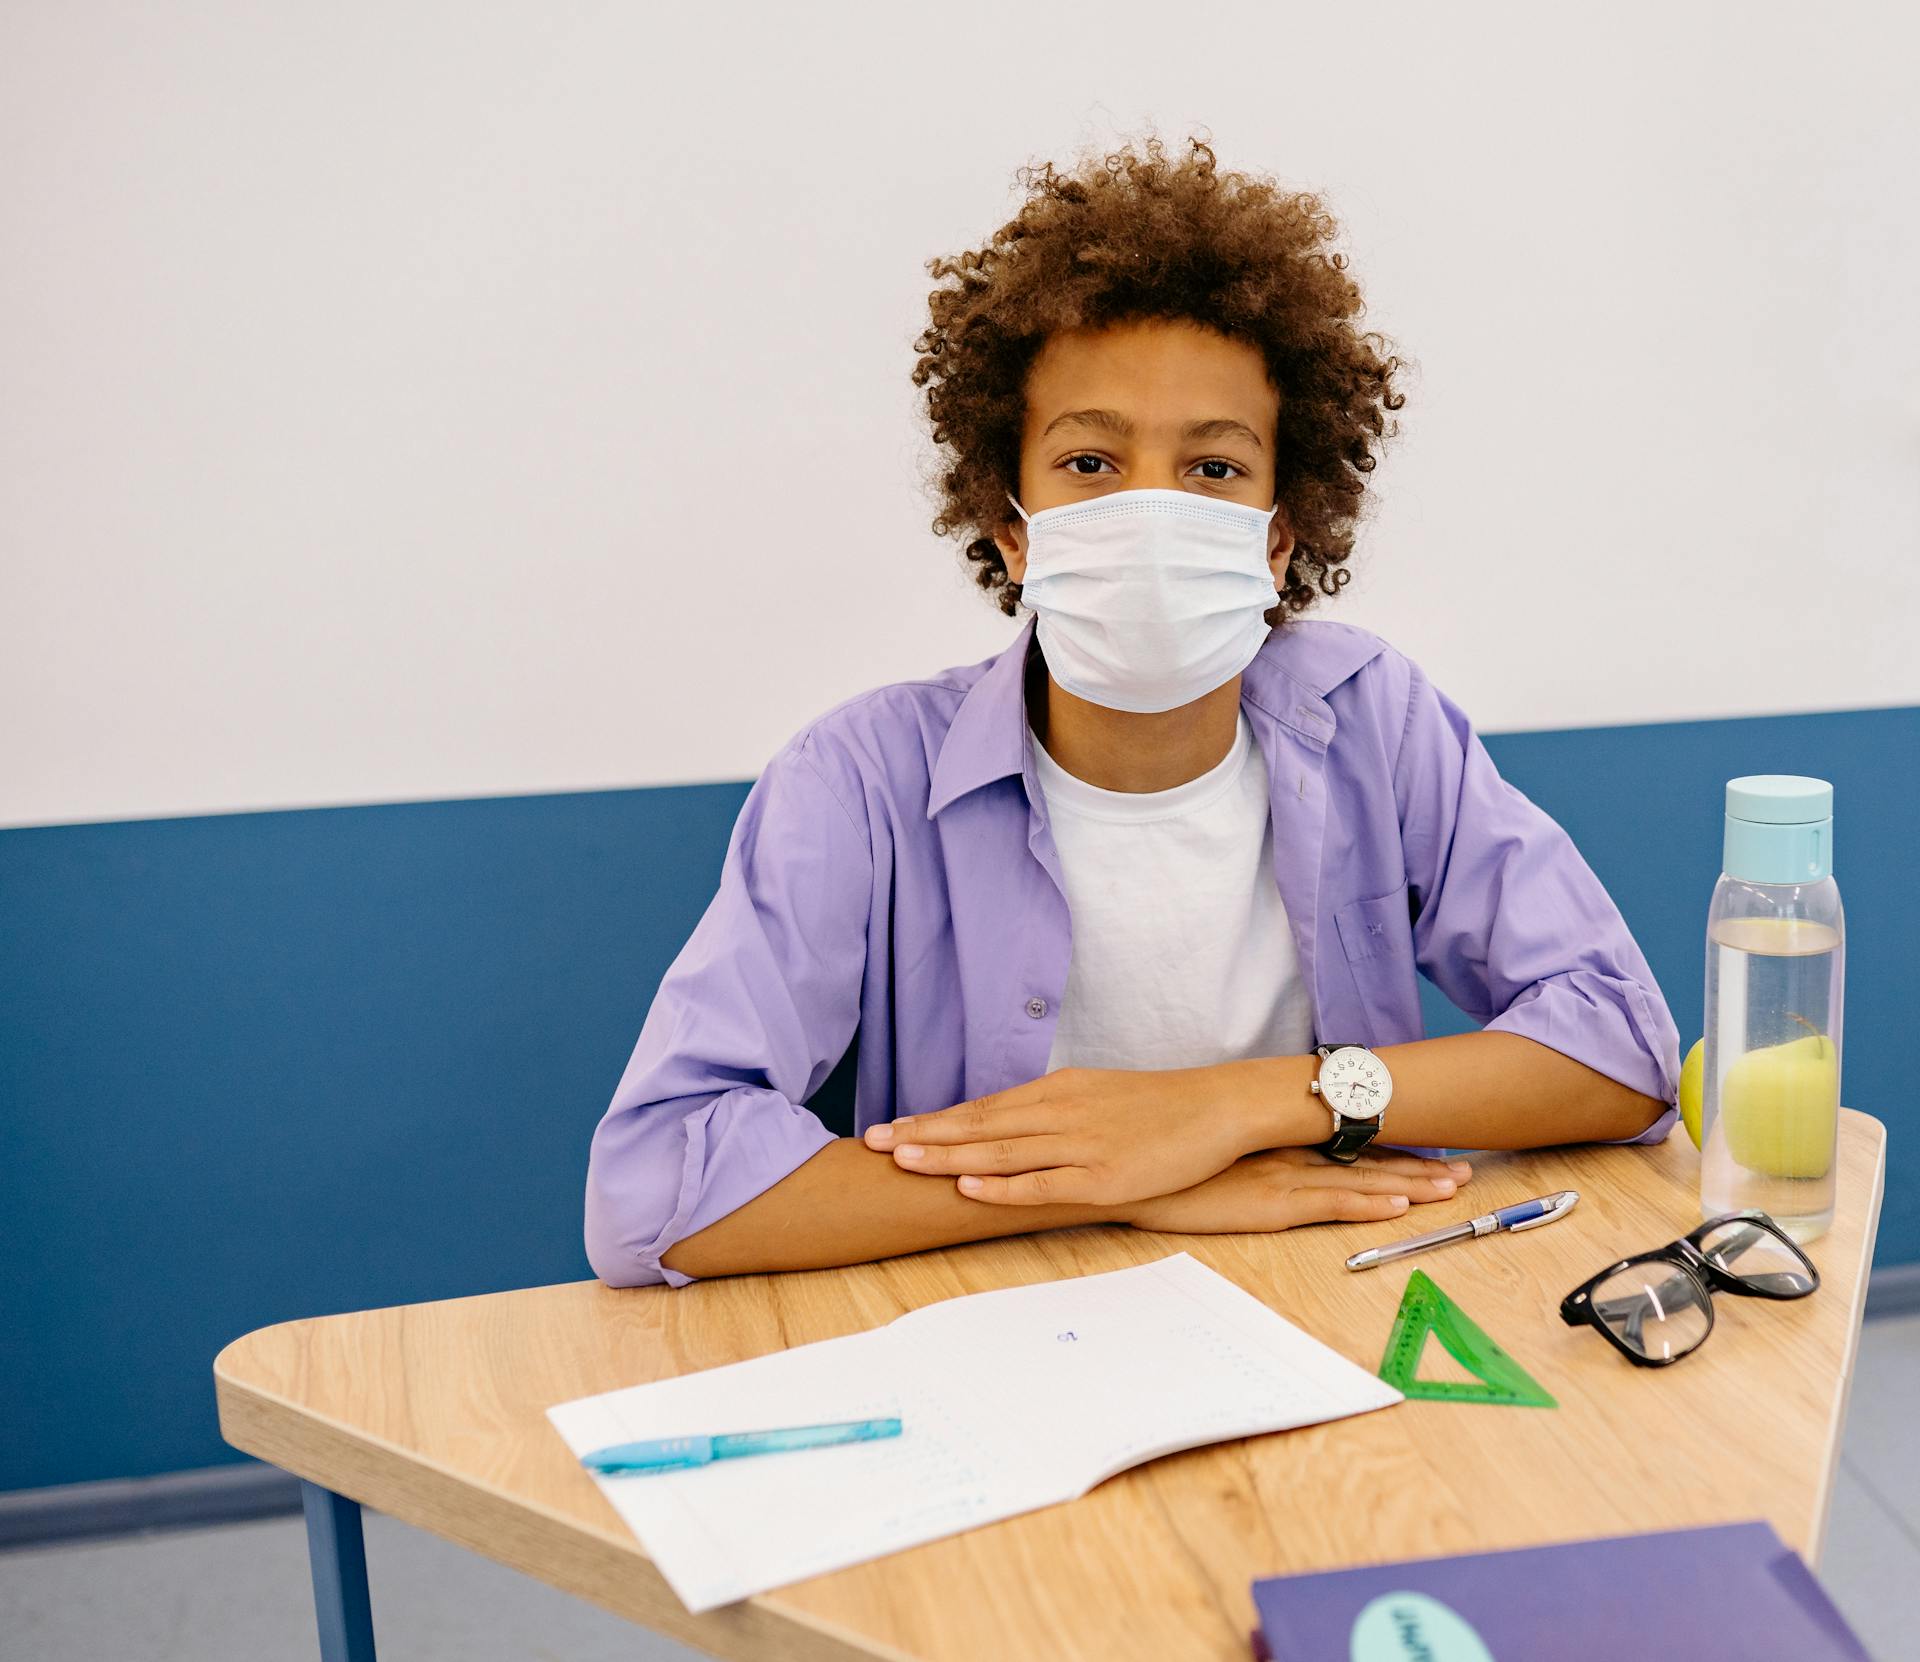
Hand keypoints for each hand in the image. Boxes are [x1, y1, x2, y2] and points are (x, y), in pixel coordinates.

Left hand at [863, 1063, 1282, 1206]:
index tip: (888, 1128)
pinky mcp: (1105, 1176)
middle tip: (872, 1144)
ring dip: (949, 1157)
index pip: (982, 1107)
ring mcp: (1081, 1144)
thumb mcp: (1095, 1095)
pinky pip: (1045, 1183)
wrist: (1217, 1107)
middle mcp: (1060, 1112)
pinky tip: (970, 1189)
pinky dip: (1004, 1186)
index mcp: (1057, 1091)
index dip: (933, 1119)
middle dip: (923, 1134)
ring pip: (1002, 1151)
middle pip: (980, 1124)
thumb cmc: (1156, 1107)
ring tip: (903, 1161)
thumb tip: (1005, 1129)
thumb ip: (1051, 1111)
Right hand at [1120, 1147, 1472, 1233]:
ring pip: (1360, 1180)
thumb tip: (1268, 1158)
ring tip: (1453, 1188)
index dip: (1392, 1148)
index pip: (1347, 1144)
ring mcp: (1282, 1176)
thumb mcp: (1217, 1154)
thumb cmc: (1170, 1166)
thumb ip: (1248, 1153)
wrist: (1132, 1171)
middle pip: (1366, 1159)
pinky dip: (1367, 1203)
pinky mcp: (1271, 1203)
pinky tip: (1399, 1204)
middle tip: (1465, 1171)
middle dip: (1418, 1165)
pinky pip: (1329, 1204)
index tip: (1430, 1150)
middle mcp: (1289, 1153)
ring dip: (1410, 1184)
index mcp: (1278, 1141)